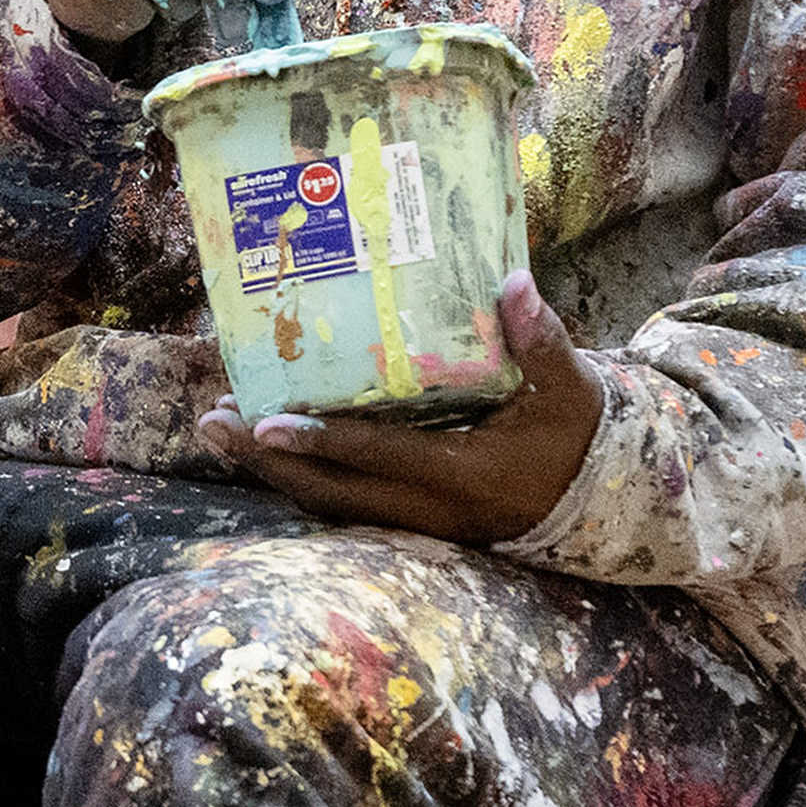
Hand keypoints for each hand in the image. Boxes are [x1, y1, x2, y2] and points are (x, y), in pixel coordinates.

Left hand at [209, 277, 606, 544]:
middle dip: (268, 460)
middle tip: (211, 421)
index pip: (382, 456)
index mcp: (466, 474)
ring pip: (331, 504)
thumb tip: (514, 282)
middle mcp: (432, 509)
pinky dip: (299, 479)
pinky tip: (262, 452)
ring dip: (272, 471)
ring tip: (216, 432)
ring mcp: (418, 524)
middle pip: (334, 492)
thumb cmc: (576, 434)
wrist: (595, 498)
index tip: (265, 424)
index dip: (323, 441)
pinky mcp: (411, 523)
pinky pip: (344, 506)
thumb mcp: (568, 388)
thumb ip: (540, 340)